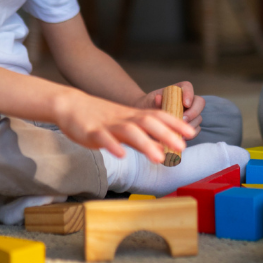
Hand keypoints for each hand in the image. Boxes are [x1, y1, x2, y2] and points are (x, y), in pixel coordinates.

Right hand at [53, 89, 195, 163]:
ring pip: (129, 131)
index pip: (158, 116)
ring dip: (145, 143)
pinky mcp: (91, 132)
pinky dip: (112, 145)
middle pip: (147, 122)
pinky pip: (103, 138)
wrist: (70, 105)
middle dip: (166, 133)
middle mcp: (123, 118)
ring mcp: (107, 124)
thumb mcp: (123, 124)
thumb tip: (163, 147)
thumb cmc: (99, 117)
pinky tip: (121, 155)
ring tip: (159, 157)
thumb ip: (142, 135)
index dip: (175, 123)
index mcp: (132, 116)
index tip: (192, 132)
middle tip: (182, 146)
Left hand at [135, 82, 204, 137]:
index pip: (188, 87)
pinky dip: (190, 135)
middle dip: (193, 112)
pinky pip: (196, 130)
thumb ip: (155, 101)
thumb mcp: (149, 102)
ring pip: (198, 118)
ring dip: (191, 125)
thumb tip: (159, 98)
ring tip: (181, 131)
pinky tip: (180, 138)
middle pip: (199, 102)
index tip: (185, 103)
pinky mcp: (190, 125)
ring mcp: (190, 113)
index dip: (189, 94)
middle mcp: (187, 100)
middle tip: (183, 119)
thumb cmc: (148, 106)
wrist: (145, 118)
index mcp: (178, 90)